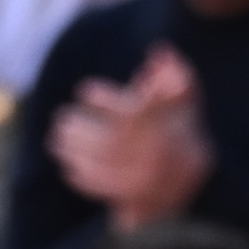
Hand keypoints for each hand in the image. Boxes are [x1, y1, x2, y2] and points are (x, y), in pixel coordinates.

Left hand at [49, 45, 211, 228]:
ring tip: (57, 138)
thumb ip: (175, 73)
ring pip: (97, 163)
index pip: (126, 109)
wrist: (191, 180)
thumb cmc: (183, 129)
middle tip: (62, 118)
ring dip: (72, 150)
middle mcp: (150, 154)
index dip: (99, 97)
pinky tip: (68, 163)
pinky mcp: (130, 198)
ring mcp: (139, 178)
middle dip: (78, 127)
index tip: (85, 91)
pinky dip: (79, 174)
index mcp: (161, 128)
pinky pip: (100, 187)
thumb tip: (159, 50)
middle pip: (104, 139)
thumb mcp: (186, 99)